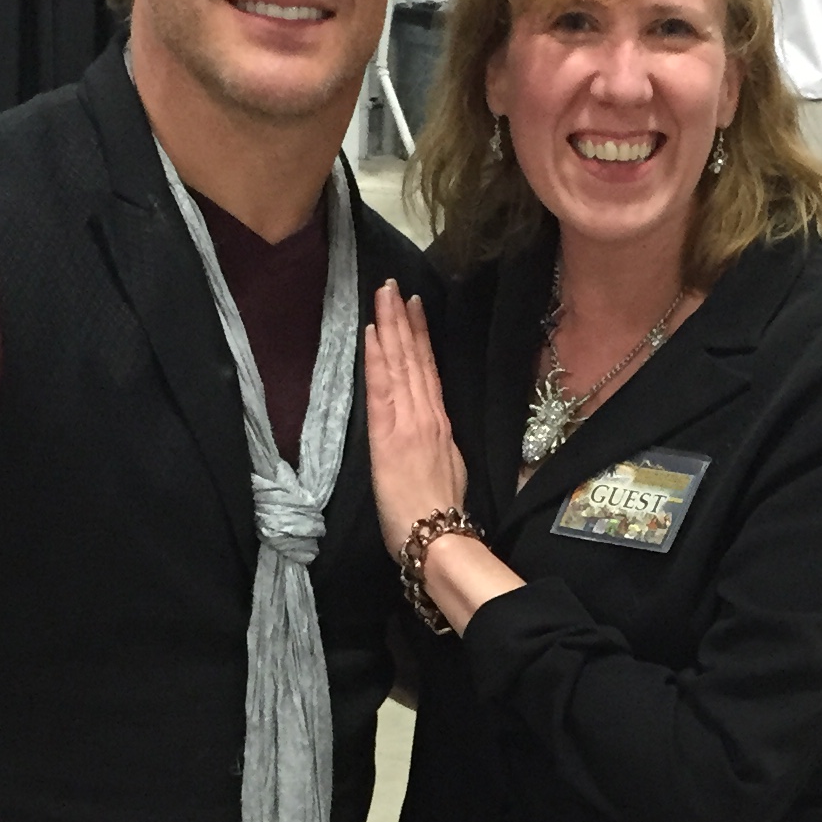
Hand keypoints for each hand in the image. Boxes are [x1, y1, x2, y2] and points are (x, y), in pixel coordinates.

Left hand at [365, 284, 469, 554]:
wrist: (437, 536)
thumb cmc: (439, 515)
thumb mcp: (448, 470)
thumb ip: (437, 443)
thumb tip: (431, 432)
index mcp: (439, 425)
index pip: (428, 371)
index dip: (420, 337)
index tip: (413, 307)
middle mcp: (426, 416)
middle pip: (413, 359)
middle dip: (402, 320)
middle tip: (393, 285)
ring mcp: (408, 421)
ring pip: (400, 364)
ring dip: (390, 327)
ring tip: (383, 295)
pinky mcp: (388, 434)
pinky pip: (382, 387)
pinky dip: (378, 357)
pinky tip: (372, 333)